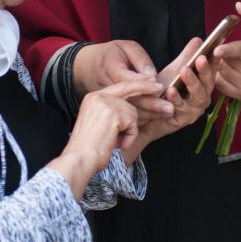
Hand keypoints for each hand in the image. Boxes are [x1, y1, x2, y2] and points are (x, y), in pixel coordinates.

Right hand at [49, 78, 162, 198]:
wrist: (80, 159)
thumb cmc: (89, 148)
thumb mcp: (98, 123)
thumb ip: (112, 111)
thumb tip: (133, 109)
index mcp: (93, 97)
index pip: (120, 86)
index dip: (137, 84)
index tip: (151, 82)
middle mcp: (98, 96)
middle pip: (130, 91)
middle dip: (147, 89)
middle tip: (159, 87)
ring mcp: (106, 104)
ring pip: (133, 112)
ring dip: (130, 130)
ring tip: (116, 141)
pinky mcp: (114, 114)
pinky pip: (133, 124)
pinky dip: (130, 137)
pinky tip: (118, 144)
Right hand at [73, 40, 173, 121]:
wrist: (84, 66)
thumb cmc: (109, 54)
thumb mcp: (125, 47)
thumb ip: (140, 58)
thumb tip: (152, 76)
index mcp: (109, 68)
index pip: (129, 80)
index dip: (146, 85)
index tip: (160, 87)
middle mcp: (105, 87)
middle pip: (130, 99)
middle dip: (151, 105)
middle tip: (170, 108)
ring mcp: (103, 101)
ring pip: (126, 111)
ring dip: (147, 115)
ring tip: (165, 115)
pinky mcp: (104, 109)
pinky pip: (122, 115)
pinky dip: (137, 118)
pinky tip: (152, 119)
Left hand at [118, 39, 215, 163]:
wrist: (148, 116)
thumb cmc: (165, 92)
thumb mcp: (175, 70)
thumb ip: (187, 56)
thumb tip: (198, 40)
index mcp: (203, 84)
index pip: (212, 69)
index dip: (215, 59)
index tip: (216, 48)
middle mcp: (203, 96)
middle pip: (207, 82)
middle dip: (204, 70)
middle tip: (200, 58)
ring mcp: (194, 109)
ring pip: (197, 96)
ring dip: (191, 82)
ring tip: (184, 70)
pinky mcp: (183, 120)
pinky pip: (181, 108)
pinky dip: (176, 98)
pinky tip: (171, 90)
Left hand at [211, 2, 240, 102]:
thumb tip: (238, 5)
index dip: (229, 50)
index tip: (216, 49)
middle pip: (230, 62)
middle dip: (223, 54)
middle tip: (223, 49)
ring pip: (223, 74)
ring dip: (219, 65)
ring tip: (226, 59)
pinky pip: (221, 86)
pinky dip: (219, 76)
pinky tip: (226, 70)